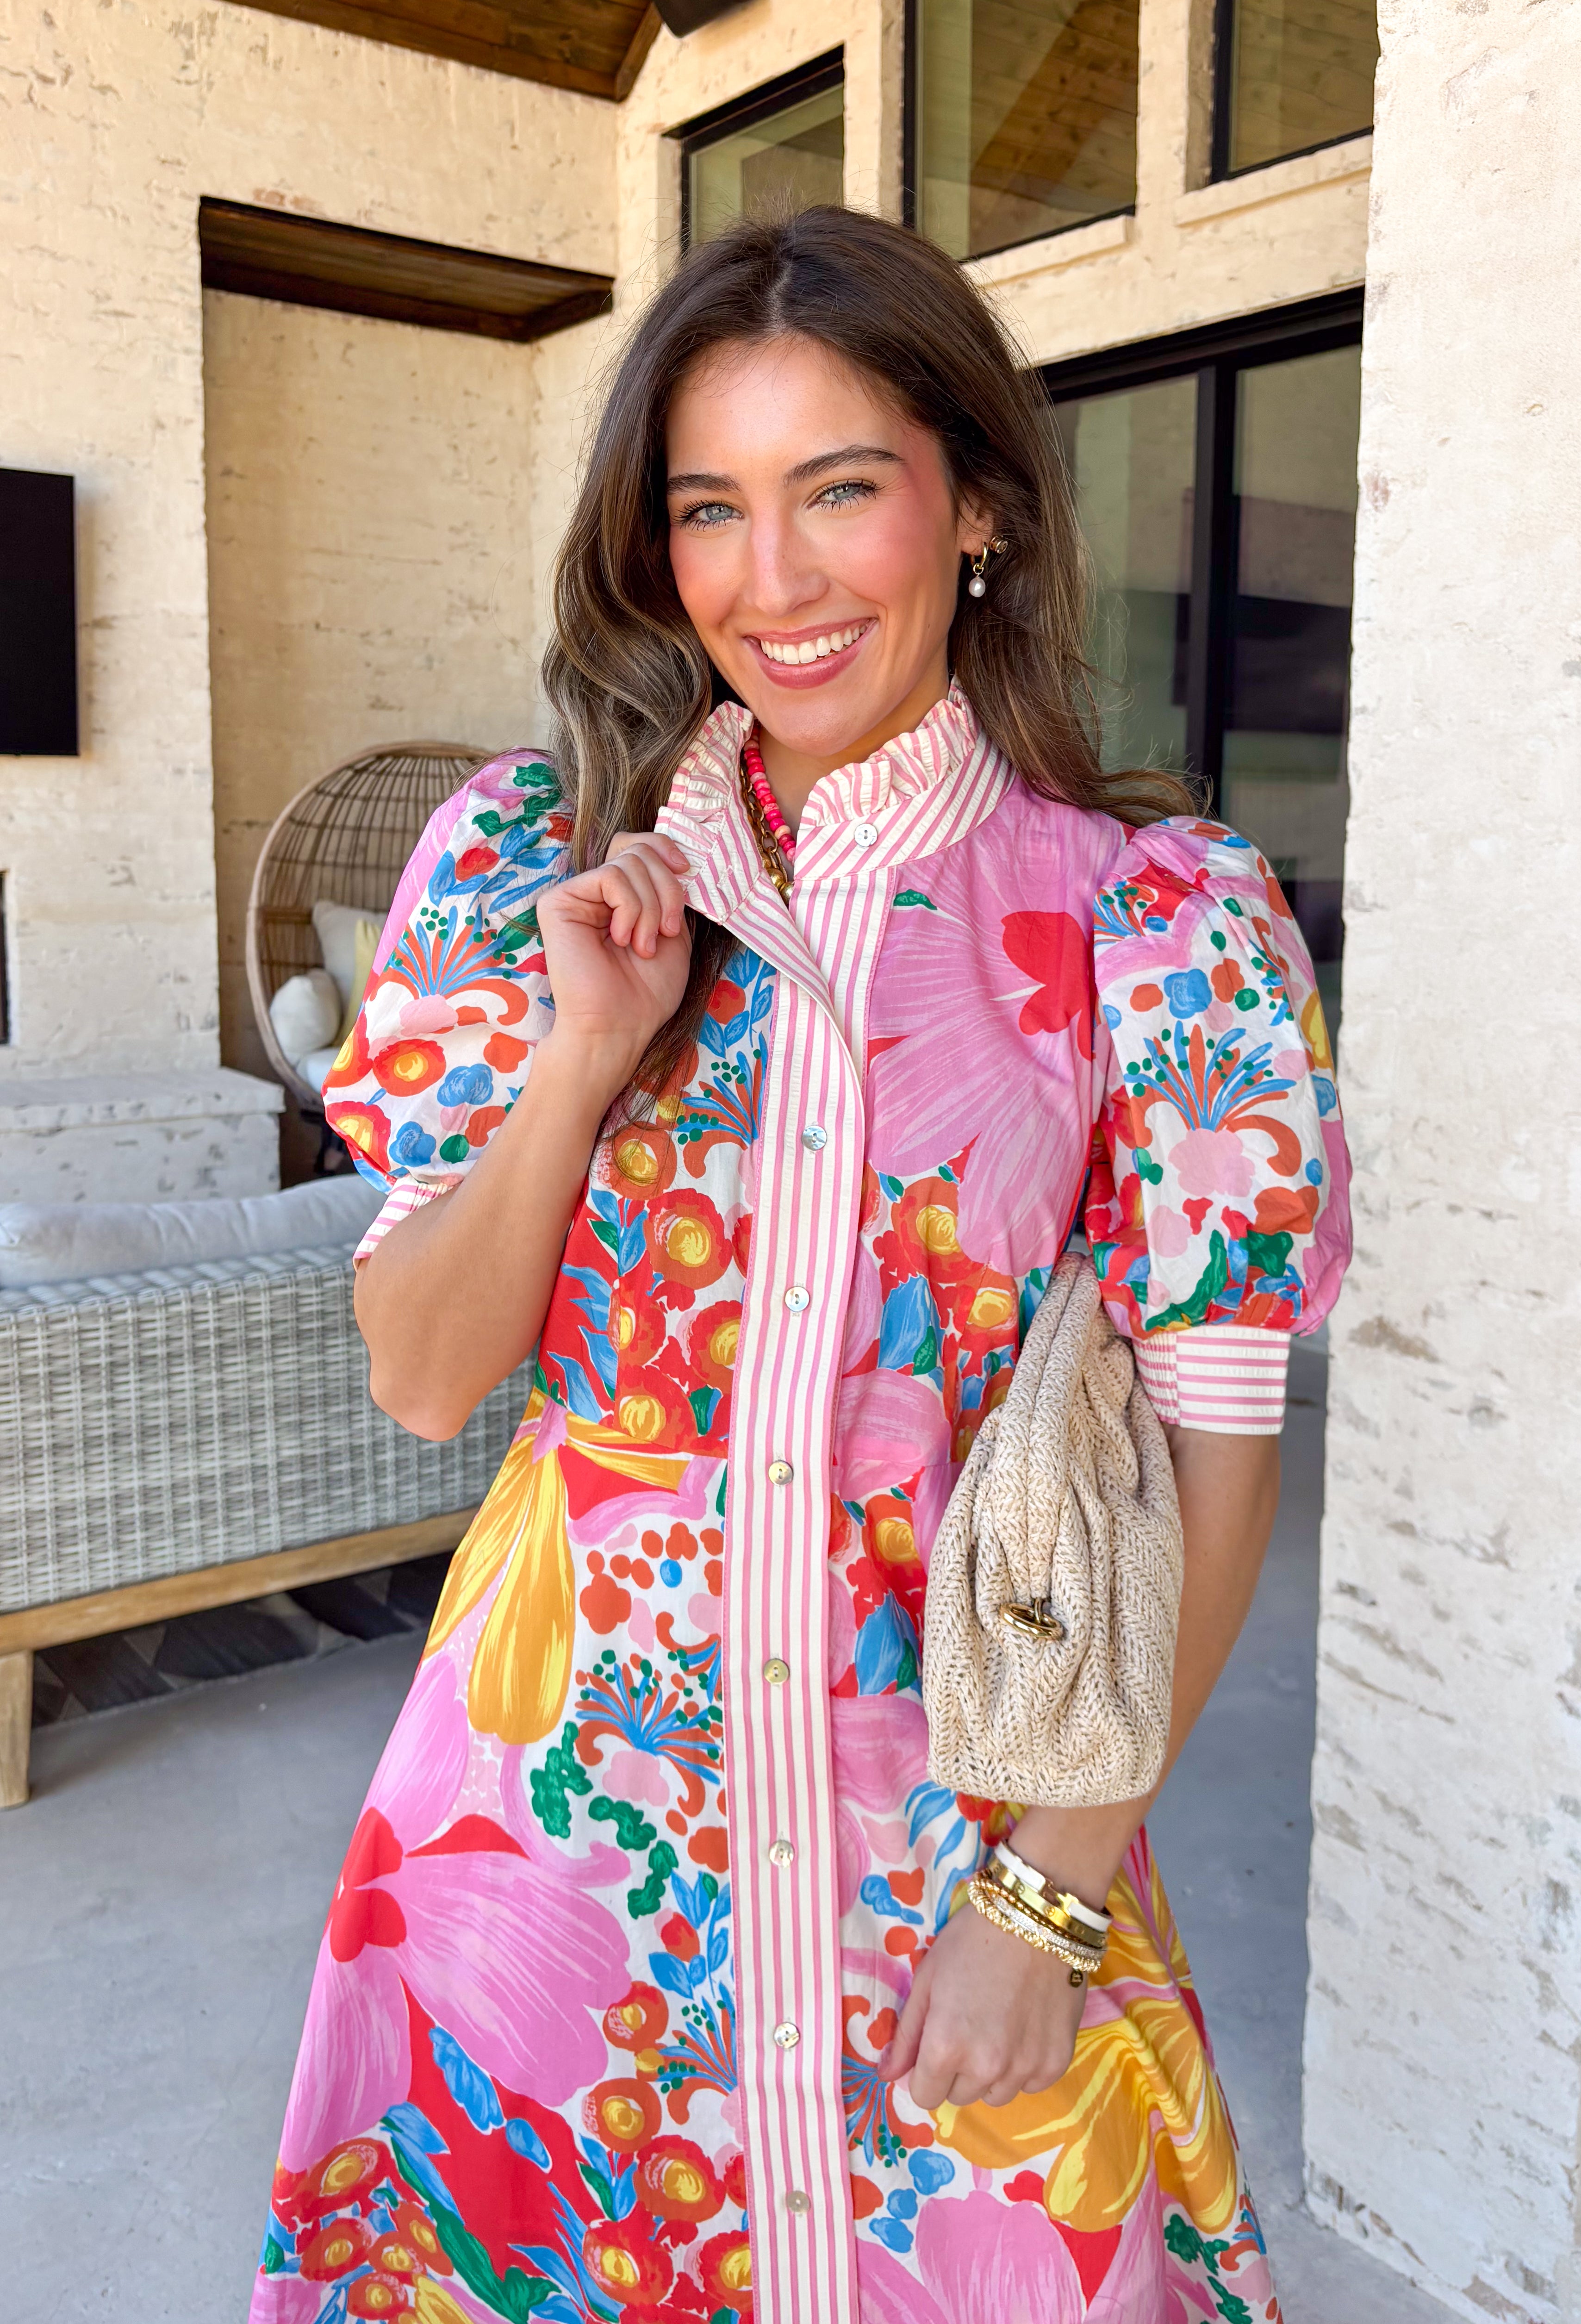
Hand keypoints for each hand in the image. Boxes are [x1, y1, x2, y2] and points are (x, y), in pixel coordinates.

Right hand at [535, 835, 692, 1090]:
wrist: (617, 1026)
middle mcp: (596, 892)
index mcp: (621, 898)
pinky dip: (630, 909)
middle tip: (665, 931)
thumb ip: (669, 893)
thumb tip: (674, 858)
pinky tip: (621, 938)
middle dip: (665, 888)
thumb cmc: (645, 992)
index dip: (665, 849)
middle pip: (638, 849)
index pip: (639, 846)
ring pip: (629, 862)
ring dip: (651, 908)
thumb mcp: (674, 933)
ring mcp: (576, 895)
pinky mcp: (558, 902)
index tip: (686, 871)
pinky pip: (611, 877)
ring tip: (641, 946)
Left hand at [877, 1897, 1087, 2111]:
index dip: (926, 2071)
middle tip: (970, 2027)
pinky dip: (1025, 2066)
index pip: (924, 2096)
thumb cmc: (971, 1942)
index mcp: (945, 2048)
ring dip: (992, 2072)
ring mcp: (1024, 2068)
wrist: (1035, 1918)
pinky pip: (1031, 2084)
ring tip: (1000, 2027)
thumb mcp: (927, 1980)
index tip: (937, 2045)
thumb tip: (887, 2075)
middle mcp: (985, 2068)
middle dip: (959, 2070)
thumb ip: (906, 2035)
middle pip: (960, 2096)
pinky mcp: (1056, 2063)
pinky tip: (1026, 2028)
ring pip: (996, 2095)